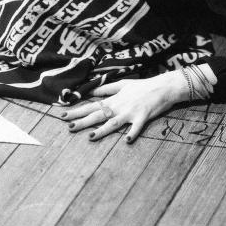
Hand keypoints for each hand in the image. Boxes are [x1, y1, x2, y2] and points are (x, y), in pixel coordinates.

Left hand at [61, 72, 188, 143]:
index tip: (63, 115)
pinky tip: (126, 141)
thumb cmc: (142, 86)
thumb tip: (91, 91)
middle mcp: (119, 106)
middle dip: (82, 122)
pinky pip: (136, 127)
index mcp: (113, 100)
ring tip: (90, 137)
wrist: (162, 87)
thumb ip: (106, 89)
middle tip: (68, 127)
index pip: (91, 106)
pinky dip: (132, 133)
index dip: (77, 111)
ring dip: (102, 130)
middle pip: (97, 116)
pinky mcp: (143, 117)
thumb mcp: (122, 84)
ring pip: (113, 123)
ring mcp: (130, 112)